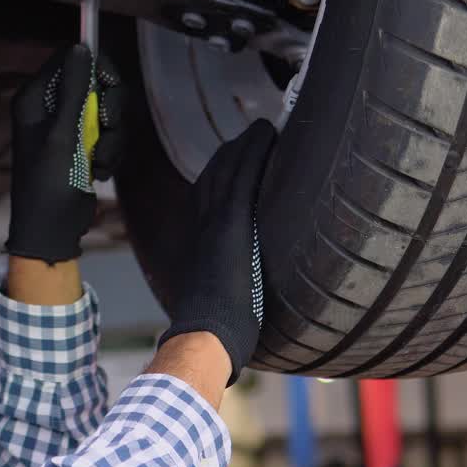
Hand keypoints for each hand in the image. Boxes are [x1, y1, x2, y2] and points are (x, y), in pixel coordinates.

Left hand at [5, 45, 125, 263]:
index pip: (70, 59)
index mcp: (36, 98)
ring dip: (111, 139)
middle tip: (105, 128)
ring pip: (106, 111)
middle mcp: (50, 107)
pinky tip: (98, 172)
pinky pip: (108, 135)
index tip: (109, 84)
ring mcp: (68, 127)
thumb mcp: (62, 134)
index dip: (94, 67)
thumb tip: (81, 46)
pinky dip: (109, 153)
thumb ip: (73, 89)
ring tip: (98, 162)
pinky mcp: (83, 145)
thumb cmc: (49, 183)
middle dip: (107, 109)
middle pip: (95, 83)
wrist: (52, 230)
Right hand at [159, 120, 274, 384]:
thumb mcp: (216, 306)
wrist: (205, 335)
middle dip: (232, 155)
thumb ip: (227, 296)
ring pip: (227, 169)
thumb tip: (239, 312)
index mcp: (200, 244)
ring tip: (262, 131)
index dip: (220, 177)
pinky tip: (266, 132)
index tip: (235, 163)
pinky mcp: (233, 223)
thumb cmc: (213, 334)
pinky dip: (253, 150)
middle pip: (213, 177)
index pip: (206, 199)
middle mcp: (204, 227)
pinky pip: (244, 175)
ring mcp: (217, 222)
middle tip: (252, 138)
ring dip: (244, 146)